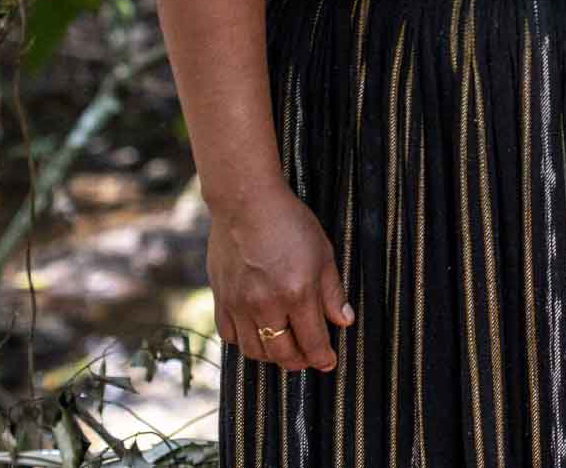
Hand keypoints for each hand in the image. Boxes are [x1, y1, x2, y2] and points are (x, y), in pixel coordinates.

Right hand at [208, 185, 352, 372]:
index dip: (322, 358)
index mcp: (297, 293)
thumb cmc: (290, 222)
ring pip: (255, 350)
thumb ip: (332, 292)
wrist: (246, 203)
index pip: (312, 341)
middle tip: (309, 360)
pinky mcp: (220, 299)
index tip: (328, 363)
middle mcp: (266, 305)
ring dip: (272, 357)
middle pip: (282, 353)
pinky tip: (258, 336)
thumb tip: (344, 321)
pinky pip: (230, 336)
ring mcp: (239, 304)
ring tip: (286, 350)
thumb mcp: (324, 253)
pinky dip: (246, 342)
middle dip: (299, 362)